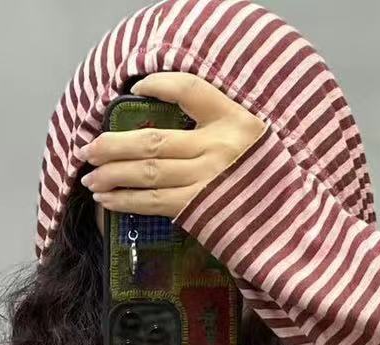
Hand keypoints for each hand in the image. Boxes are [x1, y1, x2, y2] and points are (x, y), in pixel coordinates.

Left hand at [78, 71, 266, 217]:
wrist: (291, 225)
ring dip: (112, 175)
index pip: (189, 89)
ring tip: (90, 178)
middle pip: (153, 140)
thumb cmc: (265, 181)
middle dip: (113, 145)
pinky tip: (107, 199)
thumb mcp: (251, 141)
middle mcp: (218, 148)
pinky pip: (153, 203)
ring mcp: (207, 181)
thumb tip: (167, 128)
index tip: (136, 88)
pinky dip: (126, 200)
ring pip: (147, 172)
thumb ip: (215, 129)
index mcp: (233, 121)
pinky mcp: (199, 210)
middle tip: (88, 149)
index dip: (158, 84)